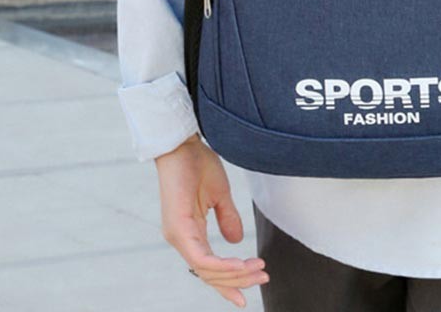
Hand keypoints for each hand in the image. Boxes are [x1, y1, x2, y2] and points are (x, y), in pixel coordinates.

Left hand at [155, 132, 268, 307]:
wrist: (182, 144)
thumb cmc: (196, 164)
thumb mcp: (218, 194)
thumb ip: (227, 218)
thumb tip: (236, 242)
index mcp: (189, 232)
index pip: (208, 266)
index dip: (226, 284)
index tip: (245, 298)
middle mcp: (181, 239)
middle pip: (209, 273)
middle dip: (237, 281)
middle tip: (263, 279)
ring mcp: (178, 235)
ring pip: (206, 269)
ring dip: (235, 273)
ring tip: (259, 269)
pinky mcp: (179, 228)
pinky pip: (201, 257)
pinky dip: (222, 263)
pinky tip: (241, 263)